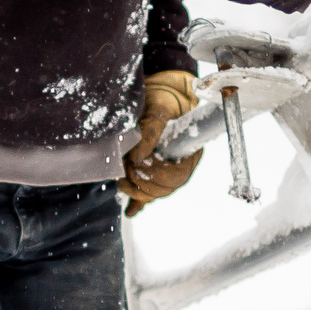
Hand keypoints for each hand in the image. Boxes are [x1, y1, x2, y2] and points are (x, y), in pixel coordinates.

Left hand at [123, 71, 201, 215]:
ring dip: (136, 191)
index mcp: (189, 151)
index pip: (177, 176)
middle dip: (143, 181)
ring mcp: (167, 172)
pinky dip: (137, 204)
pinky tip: (130, 212)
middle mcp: (181, 165)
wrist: (158, 98)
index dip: (157, 174)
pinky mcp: (152, 174)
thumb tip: (138, 157)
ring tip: (122, 180)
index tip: (138, 162)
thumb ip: (151, 131)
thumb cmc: (162, 101)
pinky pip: (147, 195)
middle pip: (166, 188)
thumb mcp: (158, 110)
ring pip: (155, 194)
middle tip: (126, 166)